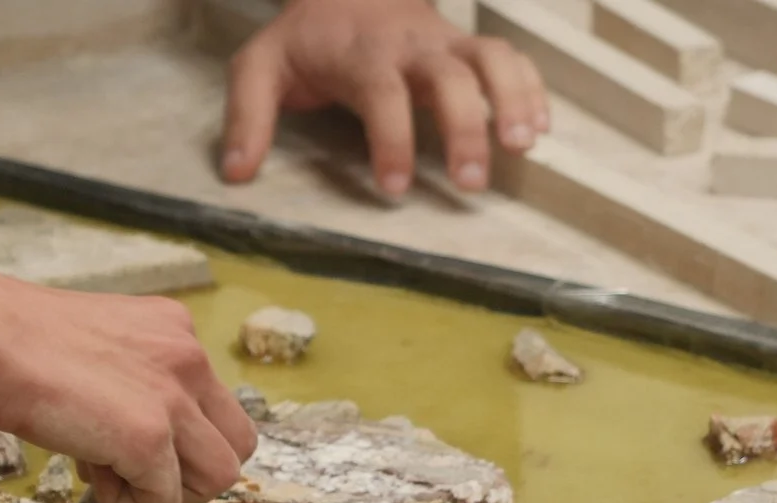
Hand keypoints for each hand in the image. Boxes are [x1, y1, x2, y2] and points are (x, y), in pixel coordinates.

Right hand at [0, 276, 256, 502]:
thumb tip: (135, 440)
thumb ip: (133, 379)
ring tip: (112, 476)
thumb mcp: (99, 346)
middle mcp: (188, 358)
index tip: (123, 433)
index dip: (179, 437)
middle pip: (238, 443)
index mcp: (175, 330)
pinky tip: (88, 476)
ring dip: (169, 493)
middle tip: (134, 470)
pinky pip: (164, 499)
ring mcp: (172, 399)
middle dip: (192, 472)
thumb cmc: (14, 343)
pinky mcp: (147, 438)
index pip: (216, 404)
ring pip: (219, 476)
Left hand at [221, 0, 548, 195]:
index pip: (382, 94)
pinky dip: (530, 89)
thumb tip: (236, 172)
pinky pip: (510, 59)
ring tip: (524, 147)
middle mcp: (411, 45)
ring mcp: (446, 42)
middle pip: (450, 77)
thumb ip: (246, 117)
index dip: (392, 139)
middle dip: (465, 127)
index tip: (396, 187)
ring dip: (513, 100)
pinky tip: (539, 130)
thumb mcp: (260, 67)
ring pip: (492, 60)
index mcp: (361, 53)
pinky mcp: (468, 46)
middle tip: (471, 182)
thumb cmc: (305, 40)